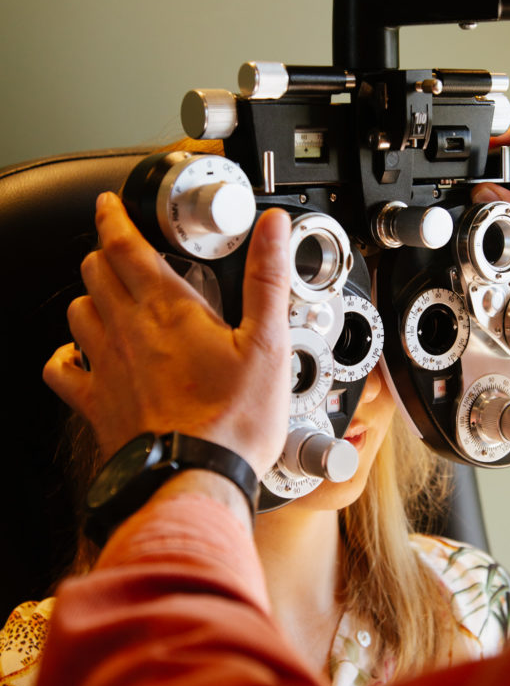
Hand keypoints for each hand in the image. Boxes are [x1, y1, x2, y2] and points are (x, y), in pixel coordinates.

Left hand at [43, 194, 291, 477]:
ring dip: (92, 296)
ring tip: (111, 297)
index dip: (115, 217)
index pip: (125, 244)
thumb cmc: (232, 421)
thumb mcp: (268, 344)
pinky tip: (81, 356)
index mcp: (167, 309)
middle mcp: (126, 330)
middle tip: (123, 250)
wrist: (195, 480)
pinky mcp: (95, 402)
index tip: (113, 205)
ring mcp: (104, 366)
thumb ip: (267, 279)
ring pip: (78, 310)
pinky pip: (61, 368)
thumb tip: (272, 228)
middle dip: (107, 252)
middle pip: (96, 270)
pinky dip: (66, 355)